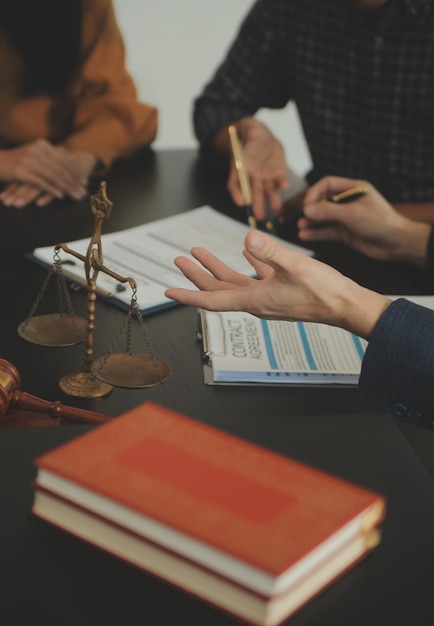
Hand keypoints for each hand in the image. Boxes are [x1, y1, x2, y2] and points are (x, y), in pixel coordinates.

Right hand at [0, 140, 95, 206]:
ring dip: (66, 187)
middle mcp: (37, 150)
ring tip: (75, 195)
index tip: (85, 181)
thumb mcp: (35, 152)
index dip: (75, 171)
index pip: (63, 159)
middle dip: (73, 181)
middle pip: (60, 168)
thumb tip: (70, 157)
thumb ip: (52, 154)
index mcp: (42, 144)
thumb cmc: (17, 159)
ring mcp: (28, 160)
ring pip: (53, 175)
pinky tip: (60, 196)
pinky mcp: (20, 171)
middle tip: (83, 192)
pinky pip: (40, 182)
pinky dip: (51, 189)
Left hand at [165, 230, 390, 339]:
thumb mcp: (296, 266)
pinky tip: (245, 250)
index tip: (168, 292)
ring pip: (234, 283)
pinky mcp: (280, 291)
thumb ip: (270, 251)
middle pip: (217, 290)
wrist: (347, 305)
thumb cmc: (324, 292)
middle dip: (196, 275)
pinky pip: (255, 277)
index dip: (189, 296)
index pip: (212, 300)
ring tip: (200, 253)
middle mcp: (256, 301)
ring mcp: (268, 297)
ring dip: (215, 268)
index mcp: (254, 300)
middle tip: (179, 259)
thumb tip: (248, 238)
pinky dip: (246, 263)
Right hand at [225, 118, 288, 219]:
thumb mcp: (246, 128)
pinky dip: (282, 185)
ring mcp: (265, 176)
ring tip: (277, 210)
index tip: (241, 203)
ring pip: (267, 191)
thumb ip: (244, 129)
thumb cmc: (251, 135)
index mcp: (240, 168)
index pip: (234, 184)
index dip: (237, 194)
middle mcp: (252, 176)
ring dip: (272, 200)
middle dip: (258, 204)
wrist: (263, 138)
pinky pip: (279, 181)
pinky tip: (285, 187)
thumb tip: (240, 127)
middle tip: (260, 216)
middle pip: (253, 192)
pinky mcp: (277, 173)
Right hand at [298, 176, 429, 265]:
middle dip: (311, 209)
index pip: (327, 184)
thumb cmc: (380, 223)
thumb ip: (328, 211)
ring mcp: (347, 218)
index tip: (306, 204)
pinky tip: (306, 236)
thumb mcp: (352, 214)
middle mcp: (349, 202)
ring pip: (324, 218)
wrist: (396, 244)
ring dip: (312, 222)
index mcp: (354, 189)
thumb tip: (306, 209)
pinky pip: (327, 231)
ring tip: (300, 227)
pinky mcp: (346, 233)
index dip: (315, 192)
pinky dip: (317, 233)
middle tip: (301, 217)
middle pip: (323, 201)